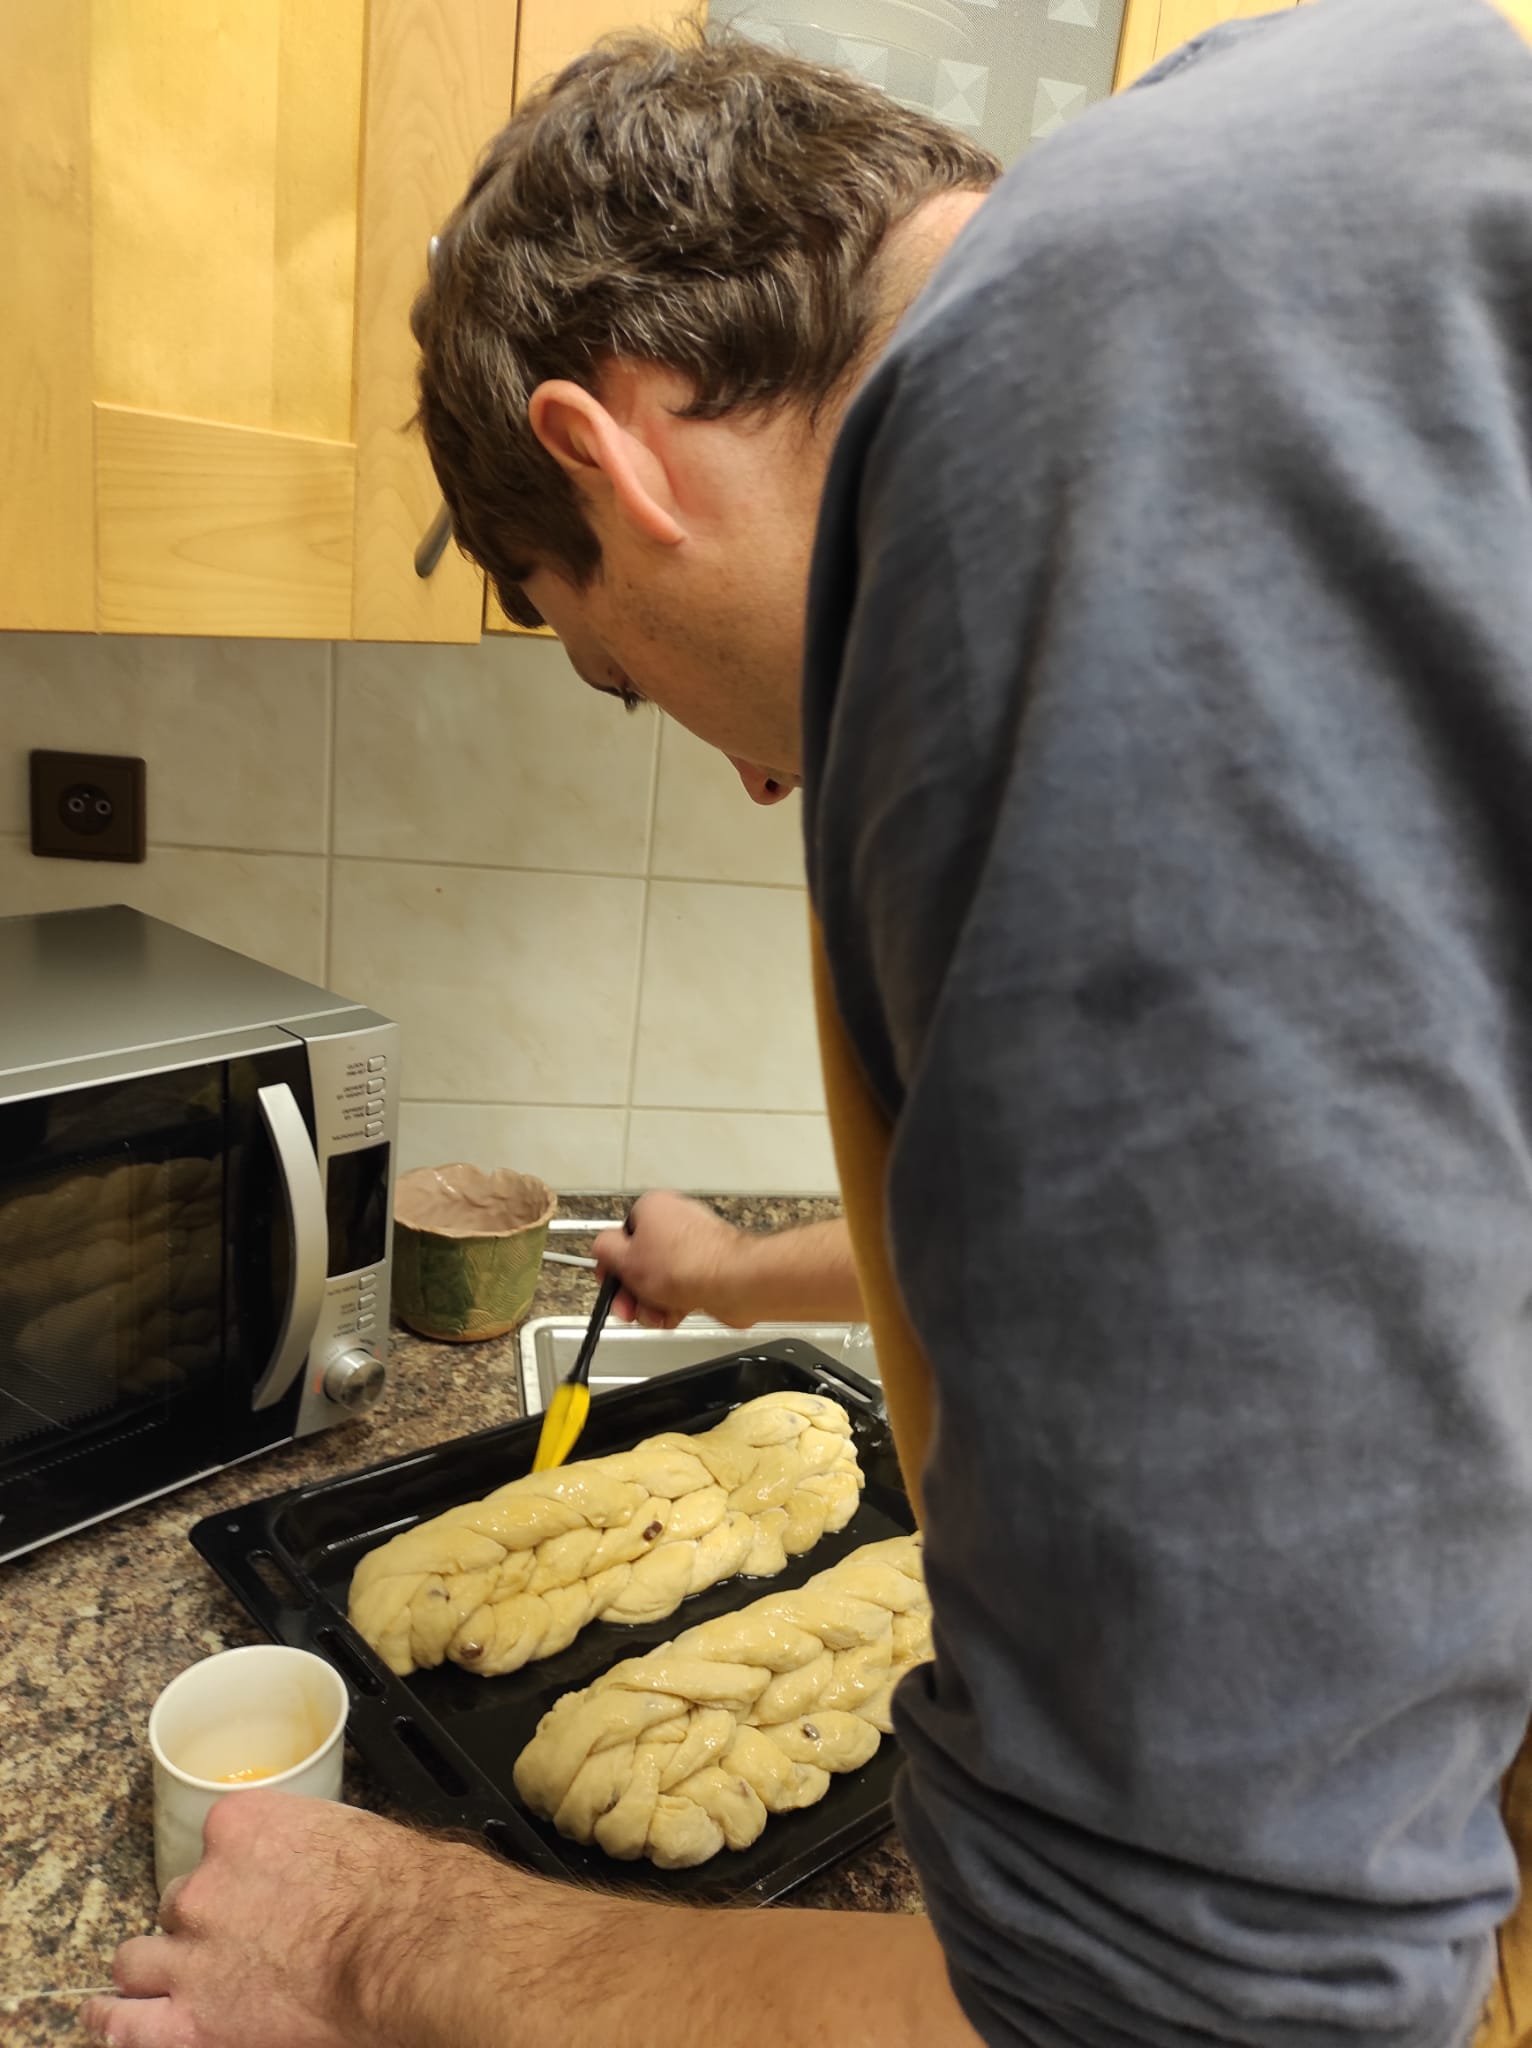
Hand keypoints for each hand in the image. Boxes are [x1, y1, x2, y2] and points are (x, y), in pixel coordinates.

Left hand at [80, 1793, 478, 2047]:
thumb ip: (303, 1842)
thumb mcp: (347, 1830)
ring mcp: (191, 1955)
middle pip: (179, 1902)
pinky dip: (114, 2019)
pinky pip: (126, 2023)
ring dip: (154, 1967)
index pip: (215, 1844)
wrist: (403, 1947)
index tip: (256, 1888)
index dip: (236, 1873)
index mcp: (239, 1826)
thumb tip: (306, 1863)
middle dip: (203, 1921)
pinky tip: (111, 2015)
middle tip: (237, 1941)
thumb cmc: (395, 1890)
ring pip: (137, 1958)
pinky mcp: (191, 2020)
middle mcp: (203, 1886)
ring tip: (159, 1979)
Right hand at [593, 1191, 748, 1329]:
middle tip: (629, 1309)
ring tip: (657, 1314)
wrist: (732, 1282)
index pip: (621, 1236)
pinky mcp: (710, 1267)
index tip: (611, 1284)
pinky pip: (682, 1287)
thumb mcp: (626, 1259)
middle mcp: (675, 1221)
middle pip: (641, 1261)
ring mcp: (695, 1245)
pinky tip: (673, 1316)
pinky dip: (673, 1304)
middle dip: (633, 1291)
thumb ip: (606, 1250)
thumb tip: (602, 1246)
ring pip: (660, 1279)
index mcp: (652, 1208)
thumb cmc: (682, 1265)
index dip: (613, 1265)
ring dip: (652, 1303)